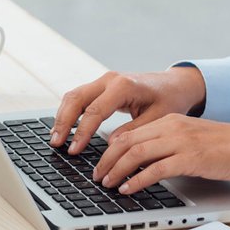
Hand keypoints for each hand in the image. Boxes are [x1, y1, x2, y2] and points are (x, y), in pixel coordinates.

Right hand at [49, 67, 206, 153]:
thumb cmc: (169, 100)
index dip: (82, 132)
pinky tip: (65, 127)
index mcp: (123, 86)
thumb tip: (111, 145)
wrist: (174, 84)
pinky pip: (80, 96)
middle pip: (76, 98)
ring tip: (56, 138)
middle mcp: (110, 79)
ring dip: (63, 116)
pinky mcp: (102, 86)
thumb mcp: (157, 119)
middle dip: (64, 122)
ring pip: (74, 95)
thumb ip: (133, 131)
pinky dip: (69, 111)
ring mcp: (104, 80)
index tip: (74, 150)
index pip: (94, 111)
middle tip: (56, 143)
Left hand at [90, 116, 229, 194]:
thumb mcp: (191, 140)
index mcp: (170, 121)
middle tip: (97, 175)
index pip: (130, 133)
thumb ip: (168, 146)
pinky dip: (137, 180)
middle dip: (106, 160)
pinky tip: (128, 189)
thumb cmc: (227, 147)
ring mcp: (180, 141)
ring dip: (116, 170)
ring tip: (107, 183)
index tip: (101, 163)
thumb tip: (144, 163)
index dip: (110, 150)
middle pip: (126, 141)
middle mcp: (171, 127)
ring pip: (135, 153)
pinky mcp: (190, 158)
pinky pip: (155, 169)